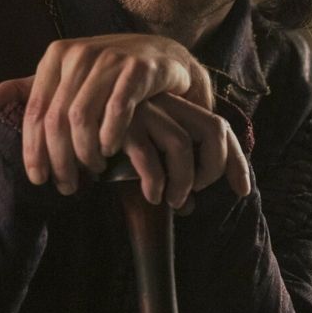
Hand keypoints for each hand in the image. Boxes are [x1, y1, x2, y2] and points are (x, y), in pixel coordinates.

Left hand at [0, 33, 212, 193]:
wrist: (159, 55)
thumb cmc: (104, 74)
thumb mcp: (62, 77)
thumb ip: (23, 91)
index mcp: (56, 57)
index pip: (34, 112)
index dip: (33, 150)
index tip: (38, 179)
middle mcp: (79, 54)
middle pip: (56, 120)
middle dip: (59, 160)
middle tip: (65, 186)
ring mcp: (110, 59)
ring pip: (82, 118)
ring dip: (84, 152)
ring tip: (92, 170)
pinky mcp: (138, 69)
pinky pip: (117, 110)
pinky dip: (110, 135)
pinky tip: (110, 150)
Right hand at [117, 93, 251, 207]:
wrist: (68, 124)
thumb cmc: (112, 148)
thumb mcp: (149, 159)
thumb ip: (170, 176)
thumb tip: (189, 208)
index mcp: (177, 108)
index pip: (221, 129)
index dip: (237, 162)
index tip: (243, 192)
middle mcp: (167, 104)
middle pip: (214, 129)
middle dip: (212, 171)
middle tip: (193, 195)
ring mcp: (145, 110)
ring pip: (183, 145)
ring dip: (183, 181)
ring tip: (170, 200)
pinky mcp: (121, 124)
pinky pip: (148, 156)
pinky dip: (155, 182)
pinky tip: (150, 196)